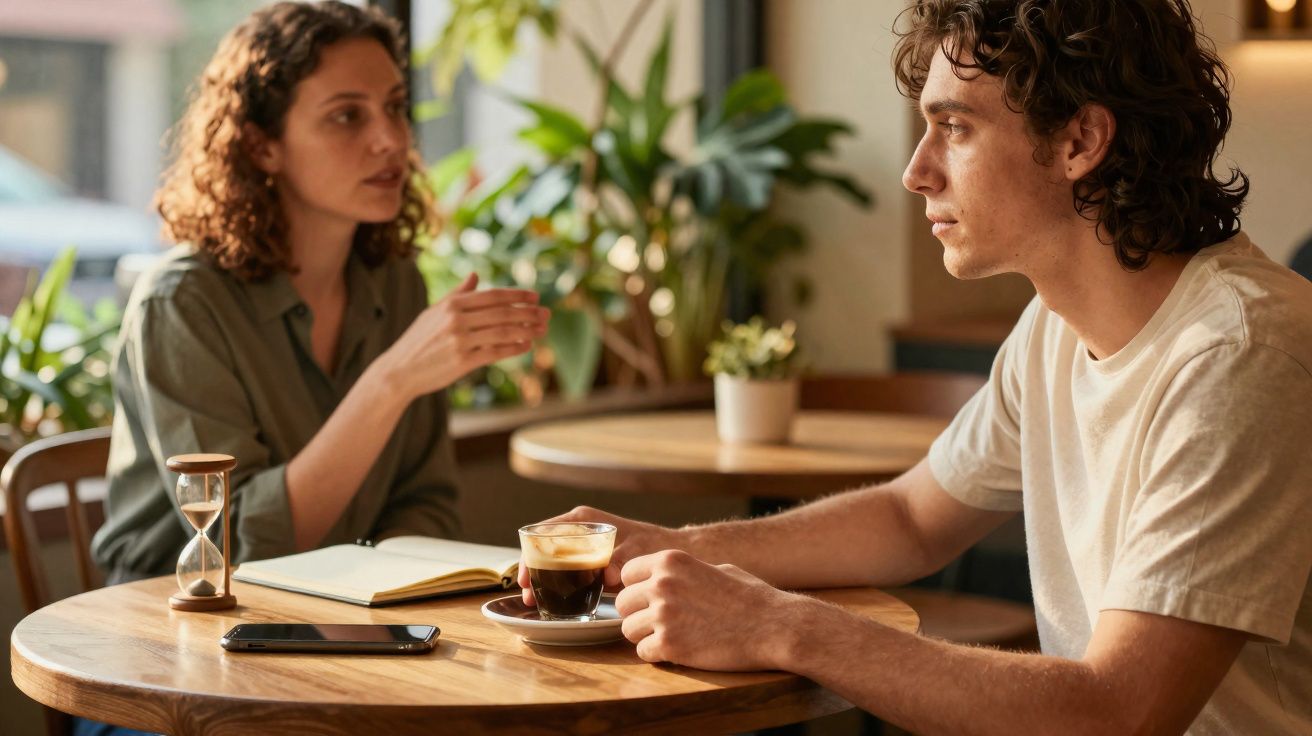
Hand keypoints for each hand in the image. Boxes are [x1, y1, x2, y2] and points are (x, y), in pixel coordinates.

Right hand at [380, 273, 547, 400]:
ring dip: (527, 329)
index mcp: (451, 304)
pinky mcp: (462, 361)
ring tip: (542, 329)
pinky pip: (495, 351)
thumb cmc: (419, 340)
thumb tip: (475, 276)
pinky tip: (527, 345)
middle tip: (547, 314)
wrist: (399, 371)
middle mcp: (456, 319)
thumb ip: (457, 294)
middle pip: (502, 312)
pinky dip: (514, 347)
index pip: (493, 296)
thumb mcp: (434, 312)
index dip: (517, 295)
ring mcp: (459, 340)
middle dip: (528, 312)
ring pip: (503, 331)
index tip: (535, 297)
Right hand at [518, 506, 686, 606]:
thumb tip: (607, 576)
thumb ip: (620, 561)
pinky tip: (551, 602)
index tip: (526, 577)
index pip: (543, 532)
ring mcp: (581, 544)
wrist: (671, 550)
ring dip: (541, 580)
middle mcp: (578, 528)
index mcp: (583, 520)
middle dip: (531, 570)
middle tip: (528, 596)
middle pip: (542, 547)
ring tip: (534, 602)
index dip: (530, 555)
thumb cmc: (653, 545)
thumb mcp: (636, 551)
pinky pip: (565, 569)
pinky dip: (555, 583)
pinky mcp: (588, 560)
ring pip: (551, 560)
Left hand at [615, 550, 808, 670]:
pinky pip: (643, 652)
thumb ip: (683, 571)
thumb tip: (664, 576)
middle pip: (621, 603)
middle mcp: (661, 584)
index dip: (637, 590)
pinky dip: (657, 655)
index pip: (626, 574)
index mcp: (670, 561)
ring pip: (627, 630)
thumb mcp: (714, 567)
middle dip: (638, 614)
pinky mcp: (670, 645)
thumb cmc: (749, 596)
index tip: (651, 601)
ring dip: (645, 636)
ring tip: (671, 638)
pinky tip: (679, 651)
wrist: (773, 625)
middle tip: (661, 623)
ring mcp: (663, 615)